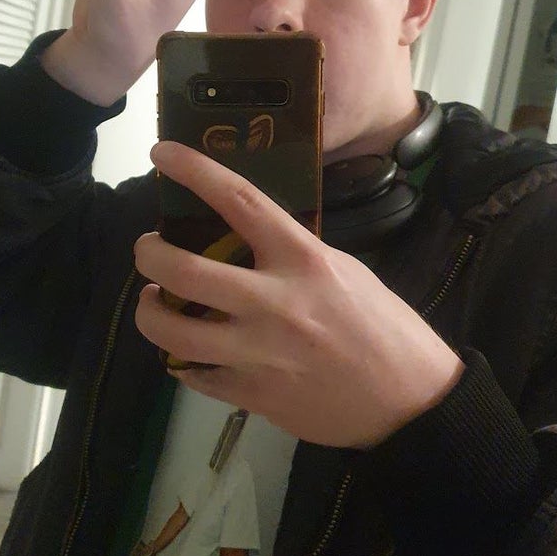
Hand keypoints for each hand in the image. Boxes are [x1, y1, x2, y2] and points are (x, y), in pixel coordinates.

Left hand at [134, 142, 463, 448]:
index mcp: (303, 260)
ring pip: (172, 333)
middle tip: (147, 248)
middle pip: (184, 270)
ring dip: (149, 311)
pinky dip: (182, 360)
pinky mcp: (253, 396)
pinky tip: (189, 351)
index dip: (195, 171)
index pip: (239, 201)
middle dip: (149, 253)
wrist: (409, 402)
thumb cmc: (384, 326)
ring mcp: (259, 354)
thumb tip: (246, 244)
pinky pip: (194, 376)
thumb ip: (293, 256)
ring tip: (153, 301)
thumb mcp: (343, 271)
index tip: (162, 153)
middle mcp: (274, 303)